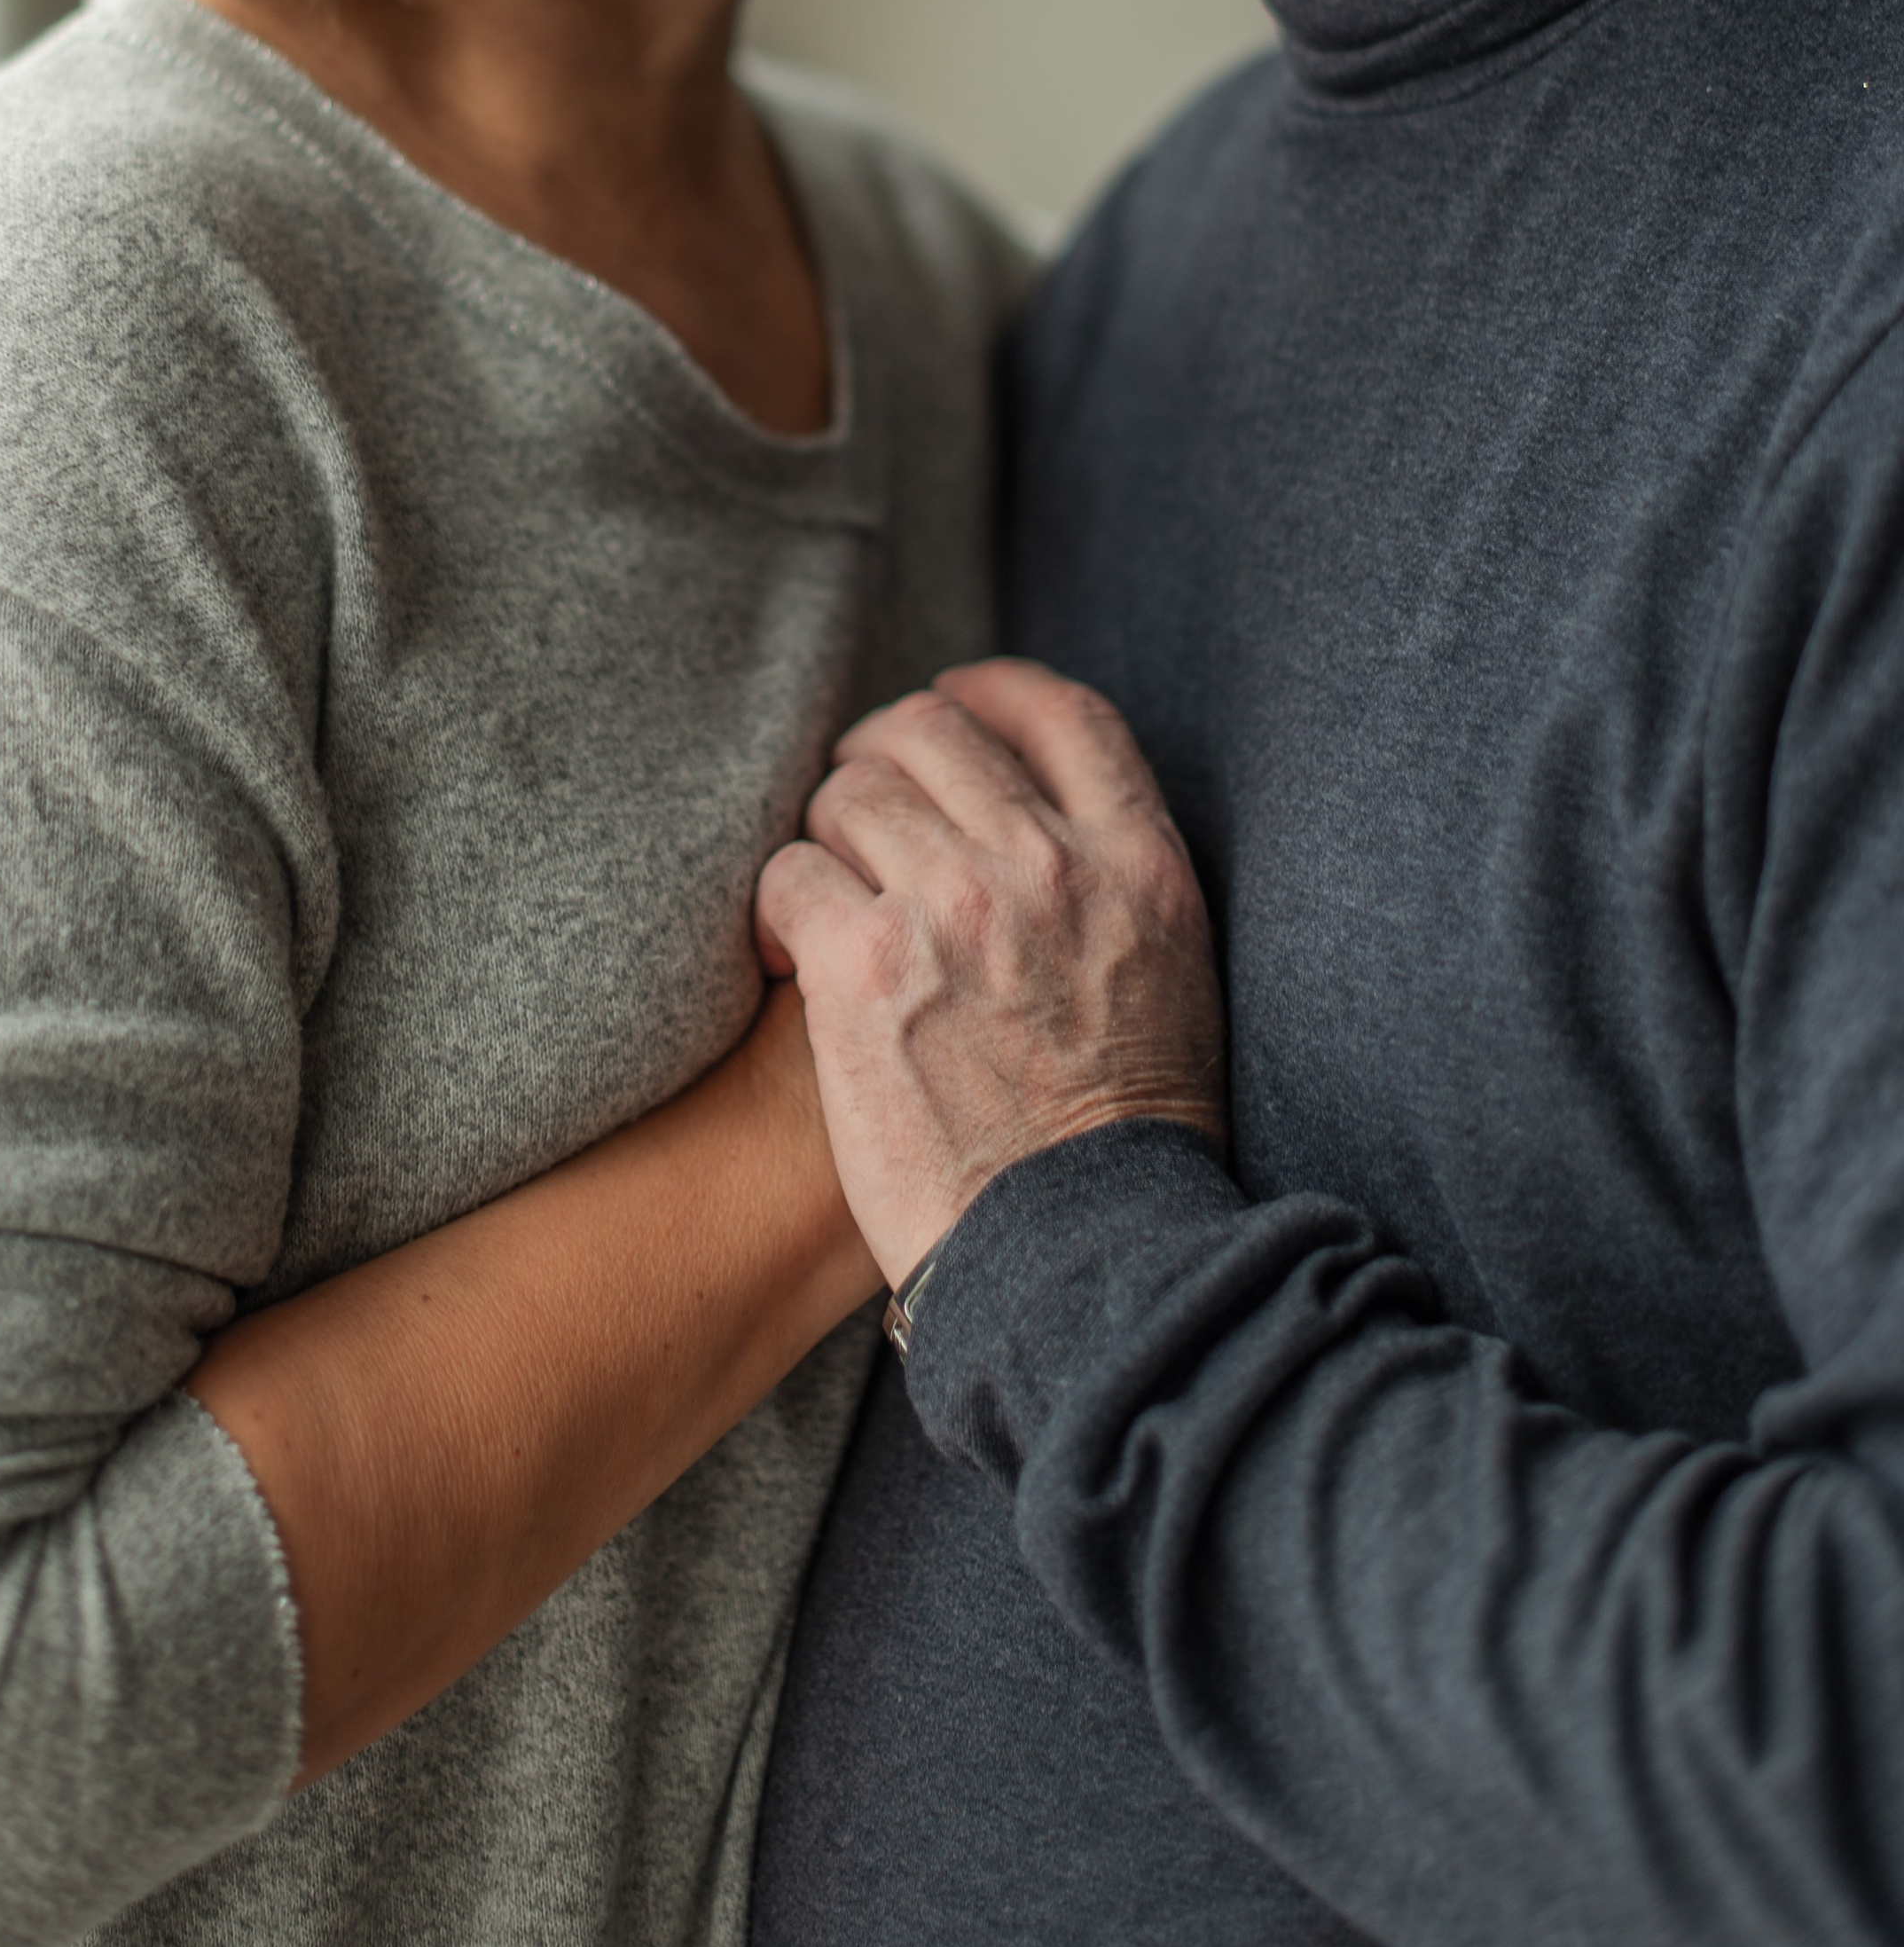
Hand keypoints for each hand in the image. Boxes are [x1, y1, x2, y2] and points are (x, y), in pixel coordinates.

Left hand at [755, 659, 1224, 1284]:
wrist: (1079, 1253)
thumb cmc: (1121, 1137)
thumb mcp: (1169, 975)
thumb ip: (1114, 882)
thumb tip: (1044, 821)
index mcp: (1140, 863)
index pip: (1059, 714)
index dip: (990, 693)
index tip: (950, 700)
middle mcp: (1049, 866)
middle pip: (931, 732)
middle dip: (879, 757)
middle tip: (854, 812)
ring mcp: (955, 909)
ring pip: (848, 794)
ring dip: (825, 837)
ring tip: (827, 900)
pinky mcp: (864, 967)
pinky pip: (788, 875)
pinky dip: (777, 908)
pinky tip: (788, 956)